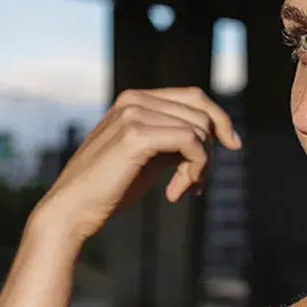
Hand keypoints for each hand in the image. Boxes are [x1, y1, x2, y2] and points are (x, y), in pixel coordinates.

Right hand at [32, 87, 241, 241]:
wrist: (73, 210)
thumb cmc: (112, 187)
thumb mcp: (152, 155)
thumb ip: (176, 138)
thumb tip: (217, 132)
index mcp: (136, 99)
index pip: (195, 97)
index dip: (221, 119)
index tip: (234, 145)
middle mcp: (134, 99)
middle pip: (202, 114)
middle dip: (209, 152)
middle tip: (196, 185)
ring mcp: (134, 113)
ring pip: (200, 130)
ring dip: (201, 167)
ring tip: (183, 190)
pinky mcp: (136, 134)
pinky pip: (191, 143)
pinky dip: (195, 170)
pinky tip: (175, 193)